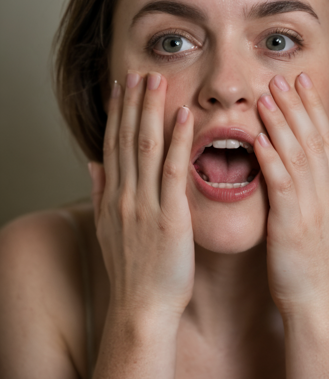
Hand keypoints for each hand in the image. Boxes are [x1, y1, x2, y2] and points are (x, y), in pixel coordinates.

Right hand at [88, 71, 194, 319]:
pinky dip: (178, 141)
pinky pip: (173, 171)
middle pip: (127, 138)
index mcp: (113, 196)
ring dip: (151, 111)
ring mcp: (145, 204)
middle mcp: (125, 194)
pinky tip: (184, 117)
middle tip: (139, 72)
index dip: (116, 113)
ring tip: (157, 82)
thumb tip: (93, 164)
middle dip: (133, 103)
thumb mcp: (107, 229)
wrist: (141, 307)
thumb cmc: (131, 270)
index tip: (120, 87)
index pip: (112, 144)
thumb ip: (101, 193)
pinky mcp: (170, 216)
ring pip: (146, 147)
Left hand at [254, 73, 328, 318]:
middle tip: (282, 77)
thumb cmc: (316, 269)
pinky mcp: (293, 224)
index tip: (302, 84)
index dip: (313, 109)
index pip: (325, 140)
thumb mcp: (324, 225)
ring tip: (266, 96)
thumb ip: (313, 194)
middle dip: (297, 106)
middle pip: (313, 140)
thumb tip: (300, 169)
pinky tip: (259, 138)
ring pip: (298, 155)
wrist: (323, 308)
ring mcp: (314, 208)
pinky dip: (271, 158)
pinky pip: (282, 184)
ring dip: (282, 122)